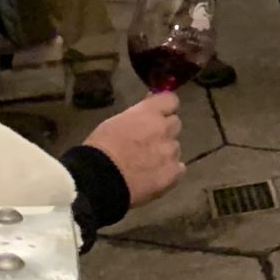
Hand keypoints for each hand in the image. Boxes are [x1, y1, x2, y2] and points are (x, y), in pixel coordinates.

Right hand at [84, 91, 184, 206]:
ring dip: (165, 152)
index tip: (157, 114)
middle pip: (175, 124)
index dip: (165, 108)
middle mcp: (164, 129)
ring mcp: (171, 151)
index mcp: (149, 113)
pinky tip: (155, 176)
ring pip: (175, 148)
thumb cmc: (100, 148)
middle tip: (149, 141)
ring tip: (148, 163)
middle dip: (164, 131)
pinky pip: (178, 168)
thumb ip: (137, 116)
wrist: (100, 179)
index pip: (171, 100)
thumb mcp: (115, 122)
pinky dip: (169, 170)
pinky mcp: (173, 173)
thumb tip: (147, 113)